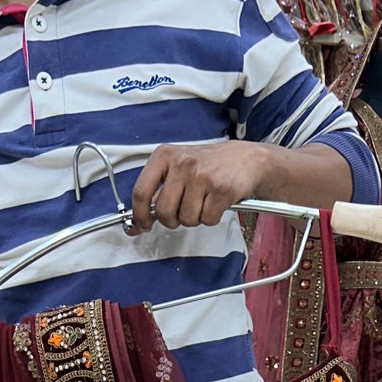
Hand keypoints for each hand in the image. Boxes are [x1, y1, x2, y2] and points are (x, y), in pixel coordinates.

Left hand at [128, 141, 268, 233]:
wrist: (245, 159)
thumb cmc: (208, 167)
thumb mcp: (178, 168)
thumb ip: (157, 192)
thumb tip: (136, 223)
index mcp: (164, 155)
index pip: (140, 191)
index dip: (139, 215)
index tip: (142, 225)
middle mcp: (182, 162)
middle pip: (164, 211)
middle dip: (172, 220)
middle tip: (182, 212)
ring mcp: (201, 175)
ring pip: (186, 219)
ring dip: (194, 218)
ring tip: (203, 201)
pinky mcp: (221, 188)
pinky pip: (207, 219)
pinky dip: (211, 218)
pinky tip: (216, 202)